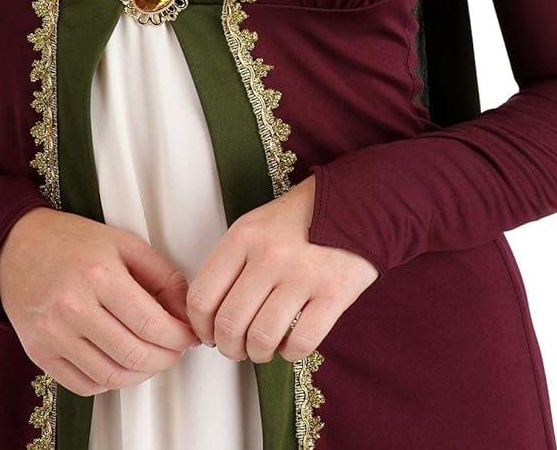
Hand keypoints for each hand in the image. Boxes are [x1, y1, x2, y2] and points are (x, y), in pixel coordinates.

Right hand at [0, 207, 202, 396]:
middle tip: (174, 349)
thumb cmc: (72, 242)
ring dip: (141, 374)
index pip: (151, 323)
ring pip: (111, 376)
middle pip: (134, 354)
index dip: (178, 337)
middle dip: (165, 358)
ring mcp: (53, 333)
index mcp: (98, 273)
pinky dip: (110, 381)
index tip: (187, 336)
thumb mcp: (123, 243)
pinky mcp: (39, 353)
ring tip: (150, 357)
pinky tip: (118, 363)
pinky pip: (83, 385)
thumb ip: (161, 276)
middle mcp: (73, 306)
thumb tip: (185, 312)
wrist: (16, 246)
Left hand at [185, 175, 378, 363]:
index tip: (208, 334)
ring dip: (257, 353)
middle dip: (228, 347)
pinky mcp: (334, 293)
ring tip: (262, 347)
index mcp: (244, 235)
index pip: (202, 296)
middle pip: (229, 324)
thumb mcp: (256, 225)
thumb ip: (231, 262)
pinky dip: (290, 353)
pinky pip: (300, 343)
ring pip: (262, 338)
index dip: (200, 326)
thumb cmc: (301, 218)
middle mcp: (270, 255)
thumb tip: (209, 314)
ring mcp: (303, 275)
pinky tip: (290, 343)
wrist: (357, 203)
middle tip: (235, 348)